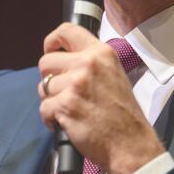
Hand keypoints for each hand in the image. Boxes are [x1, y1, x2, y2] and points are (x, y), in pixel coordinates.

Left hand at [38, 23, 164, 173]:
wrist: (130, 142)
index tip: (50, 51)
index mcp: (101, 52)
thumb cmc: (123, 113)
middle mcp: (88, 63)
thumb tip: (64, 60)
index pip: (66, 30)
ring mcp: (76, 84)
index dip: (51, 41)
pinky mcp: (66, 105)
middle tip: (63, 92)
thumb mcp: (114, 74)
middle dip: (49, 79)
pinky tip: (66, 123)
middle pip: (46, 62)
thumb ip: (91, 63)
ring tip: (70, 110)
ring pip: (43, 87)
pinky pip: (44, 108)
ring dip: (51, 100)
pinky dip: (50, 119)